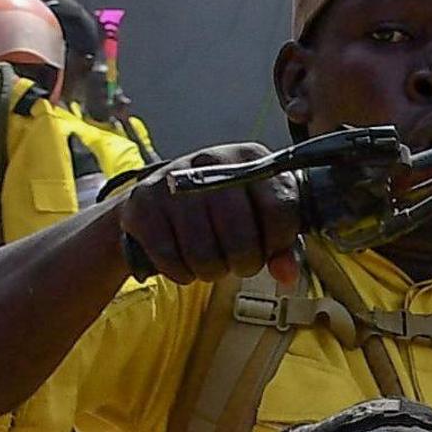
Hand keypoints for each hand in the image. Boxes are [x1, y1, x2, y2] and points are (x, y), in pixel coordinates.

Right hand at [116, 145, 297, 283]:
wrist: (159, 200)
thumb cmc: (219, 212)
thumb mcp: (257, 218)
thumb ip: (281, 246)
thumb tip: (287, 274)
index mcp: (250, 157)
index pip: (281, 210)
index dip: (277, 242)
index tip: (267, 247)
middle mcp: (213, 159)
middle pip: (242, 239)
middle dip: (243, 264)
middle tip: (236, 261)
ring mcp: (175, 179)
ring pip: (204, 255)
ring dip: (211, 271)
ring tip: (210, 260)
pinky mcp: (144, 203)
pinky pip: (171, 260)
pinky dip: (181, 273)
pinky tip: (184, 260)